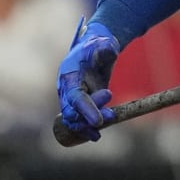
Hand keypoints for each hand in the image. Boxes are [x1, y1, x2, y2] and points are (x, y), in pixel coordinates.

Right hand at [57, 19, 119, 142]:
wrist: (95, 48)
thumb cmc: (99, 45)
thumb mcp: (103, 43)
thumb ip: (104, 48)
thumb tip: (108, 51)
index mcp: (69, 74)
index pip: (75, 96)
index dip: (86, 109)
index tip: (98, 121)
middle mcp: (67, 88)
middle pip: (72, 111)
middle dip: (89, 118)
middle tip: (112, 116)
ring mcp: (71, 97)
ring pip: (74, 119)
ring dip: (88, 126)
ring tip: (105, 126)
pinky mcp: (80, 103)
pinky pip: (78, 120)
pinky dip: (86, 129)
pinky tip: (96, 136)